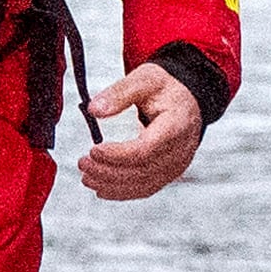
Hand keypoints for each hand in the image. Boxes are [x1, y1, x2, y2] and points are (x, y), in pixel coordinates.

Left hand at [77, 60, 208, 199]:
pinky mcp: (169, 173)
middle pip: (142, 170)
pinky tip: (102, 188)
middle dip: (108, 171)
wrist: (187, 99)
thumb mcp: (144, 79)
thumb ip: (119, 93)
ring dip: (112, 185)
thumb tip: (94, 110)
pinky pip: (146, 188)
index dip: (117, 154)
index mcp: (177, 125)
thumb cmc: (166, 88)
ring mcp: (177, 164)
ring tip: (87, 177)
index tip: (93, 150)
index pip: (146, 149)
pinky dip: (123, 192)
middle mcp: (181, 150)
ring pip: (143, 184)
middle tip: (82, 163)